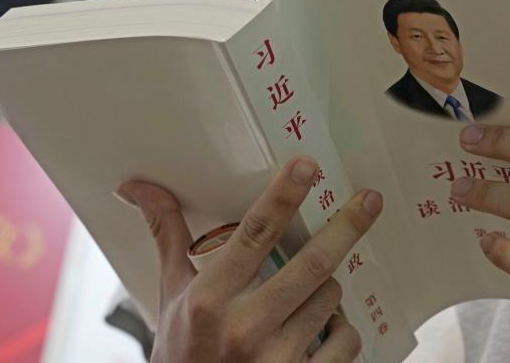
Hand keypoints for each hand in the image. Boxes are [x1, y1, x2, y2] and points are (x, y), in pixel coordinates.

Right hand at [115, 156, 381, 361]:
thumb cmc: (183, 354)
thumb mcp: (172, 296)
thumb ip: (168, 238)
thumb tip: (139, 187)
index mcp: (208, 300)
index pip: (254, 235)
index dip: (283, 197)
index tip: (307, 166)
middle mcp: (243, 329)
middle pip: (311, 265)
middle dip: (346, 228)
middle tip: (369, 200)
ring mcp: (277, 360)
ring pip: (330, 299)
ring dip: (331, 285)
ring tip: (311, 290)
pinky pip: (346, 342)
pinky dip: (343, 328)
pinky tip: (326, 327)